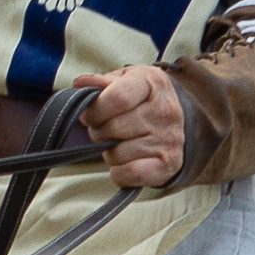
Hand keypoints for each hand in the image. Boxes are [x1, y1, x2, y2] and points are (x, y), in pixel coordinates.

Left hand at [83, 62, 186, 190]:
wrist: (173, 119)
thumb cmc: (139, 98)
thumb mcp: (122, 80)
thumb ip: (100, 82)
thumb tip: (80, 83)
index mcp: (151, 83)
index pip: (118, 98)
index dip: (95, 110)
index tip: (88, 116)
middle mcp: (165, 110)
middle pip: (113, 128)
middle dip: (98, 132)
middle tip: (104, 130)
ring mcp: (169, 138)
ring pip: (118, 153)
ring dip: (109, 152)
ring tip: (118, 143)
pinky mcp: (169, 164)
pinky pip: (132, 174)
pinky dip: (120, 173)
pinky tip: (124, 162)